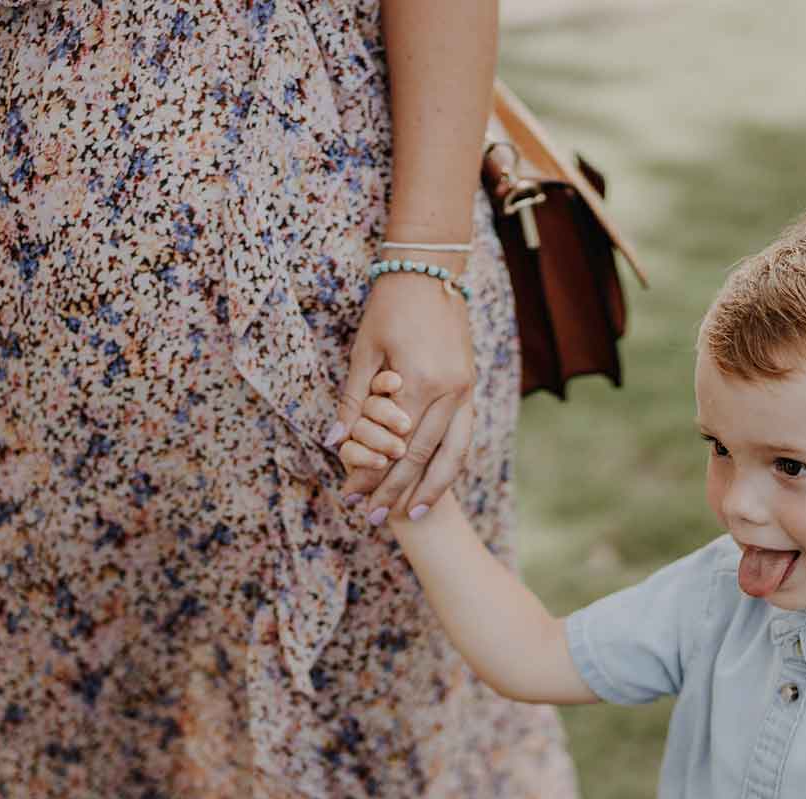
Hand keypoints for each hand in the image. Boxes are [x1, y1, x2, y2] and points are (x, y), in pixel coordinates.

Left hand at [332, 269, 475, 524]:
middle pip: (420, 456)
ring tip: (415, 516)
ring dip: (431, 488)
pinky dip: (449, 465)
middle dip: (397, 491)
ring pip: (452, 454)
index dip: (371, 474)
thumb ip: (353, 400)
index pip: (391, 443)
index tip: (352, 496)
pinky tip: (436, 485)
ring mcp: (465, 391)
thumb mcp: (363, 351)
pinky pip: (463, 437)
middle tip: (374, 518)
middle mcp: (449, 391)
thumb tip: (334, 444)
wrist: (430, 273)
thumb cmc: (389, 308)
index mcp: (419, 380)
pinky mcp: (471, 389)